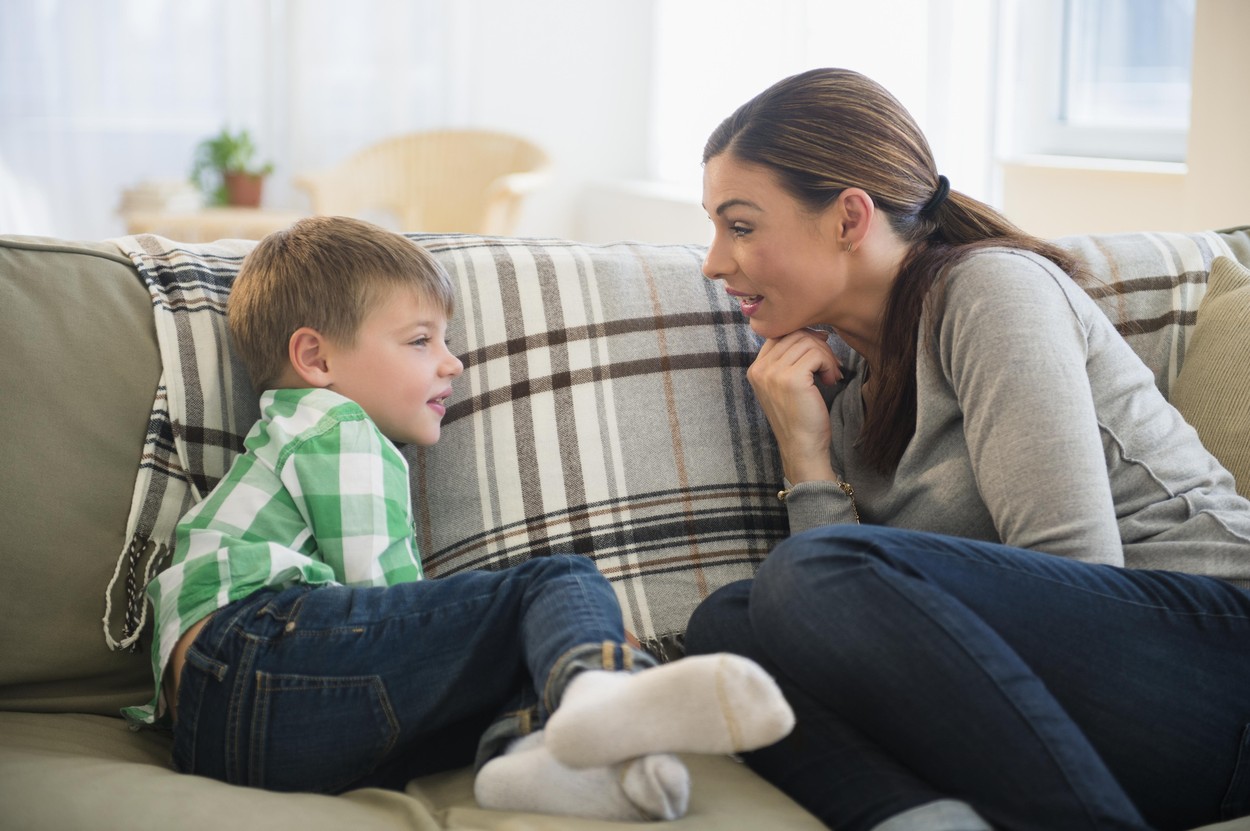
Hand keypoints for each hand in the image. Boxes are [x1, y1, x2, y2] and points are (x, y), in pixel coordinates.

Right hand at [747, 328, 841, 483]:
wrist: (802, 448)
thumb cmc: (800, 419)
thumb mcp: (787, 385)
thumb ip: (790, 360)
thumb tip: (814, 331)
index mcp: (756, 369)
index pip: (780, 334)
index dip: (803, 338)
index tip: (819, 354)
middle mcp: (760, 369)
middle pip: (794, 334)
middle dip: (818, 346)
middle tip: (829, 367)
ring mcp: (773, 373)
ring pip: (807, 342)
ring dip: (826, 356)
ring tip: (830, 376)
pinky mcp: (792, 379)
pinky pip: (816, 354)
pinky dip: (828, 364)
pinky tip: (830, 381)